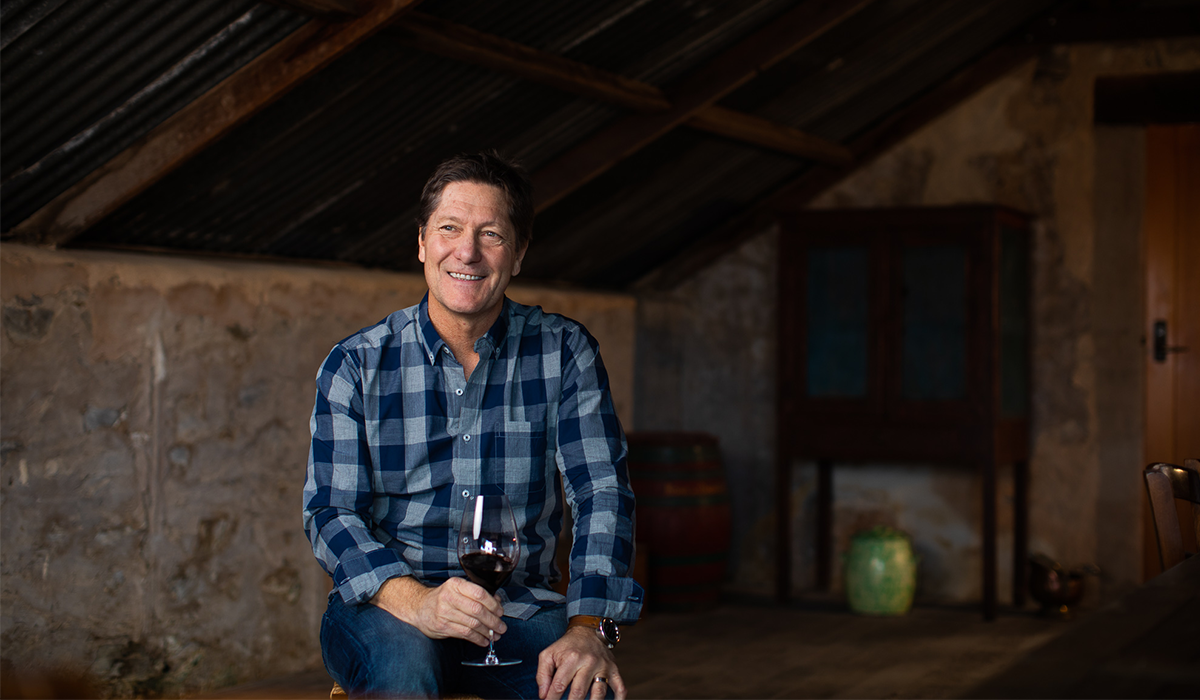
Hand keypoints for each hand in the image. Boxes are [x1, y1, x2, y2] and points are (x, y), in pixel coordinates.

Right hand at [370, 576, 505, 646]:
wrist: (419, 607)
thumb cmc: (443, 598)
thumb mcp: (458, 589)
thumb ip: (476, 594)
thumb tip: (497, 603)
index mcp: (456, 585)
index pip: (479, 593)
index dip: (493, 604)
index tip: (500, 612)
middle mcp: (449, 597)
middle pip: (477, 610)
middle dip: (493, 620)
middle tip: (501, 627)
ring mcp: (445, 613)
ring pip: (472, 624)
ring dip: (487, 632)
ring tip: (495, 635)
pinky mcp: (443, 627)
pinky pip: (465, 634)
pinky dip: (477, 639)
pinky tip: (483, 640)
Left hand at [536, 626, 624, 699]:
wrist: (588, 631)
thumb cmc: (566, 646)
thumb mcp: (549, 654)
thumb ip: (542, 674)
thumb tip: (543, 695)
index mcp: (571, 658)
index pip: (559, 686)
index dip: (551, 698)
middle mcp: (589, 662)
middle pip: (579, 692)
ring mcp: (603, 667)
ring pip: (599, 692)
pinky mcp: (614, 670)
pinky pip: (620, 687)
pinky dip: (619, 698)